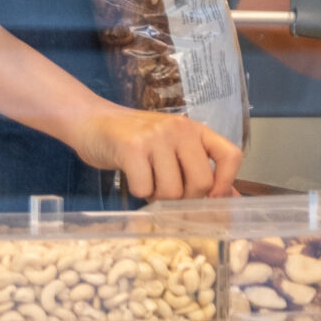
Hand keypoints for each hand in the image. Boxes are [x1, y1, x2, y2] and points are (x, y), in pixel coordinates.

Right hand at [66, 103, 241, 199]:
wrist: (89, 120)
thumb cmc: (133, 138)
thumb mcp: (171, 148)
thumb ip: (198, 169)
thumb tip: (230, 200)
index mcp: (194, 130)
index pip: (230, 156)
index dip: (227, 182)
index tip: (213, 196)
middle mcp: (179, 130)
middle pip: (201, 183)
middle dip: (185, 198)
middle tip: (167, 192)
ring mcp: (155, 137)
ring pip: (172, 191)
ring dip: (158, 197)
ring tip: (147, 182)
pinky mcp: (131, 148)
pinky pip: (145, 189)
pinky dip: (139, 192)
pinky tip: (133, 179)